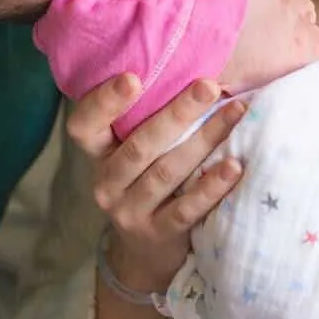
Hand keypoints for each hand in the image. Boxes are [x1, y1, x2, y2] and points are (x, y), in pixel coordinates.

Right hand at [67, 74, 244, 293]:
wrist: (146, 254)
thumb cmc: (145, 184)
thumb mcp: (133, 153)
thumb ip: (145, 119)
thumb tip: (192, 64)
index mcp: (98, 155)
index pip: (83, 126)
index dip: (103, 102)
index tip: (133, 77)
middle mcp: (106, 183)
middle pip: (139, 146)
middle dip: (176, 113)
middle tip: (208, 85)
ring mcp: (129, 212)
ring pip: (166, 172)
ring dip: (204, 140)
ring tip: (236, 113)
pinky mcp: (157, 234)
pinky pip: (186, 209)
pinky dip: (211, 187)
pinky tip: (234, 167)